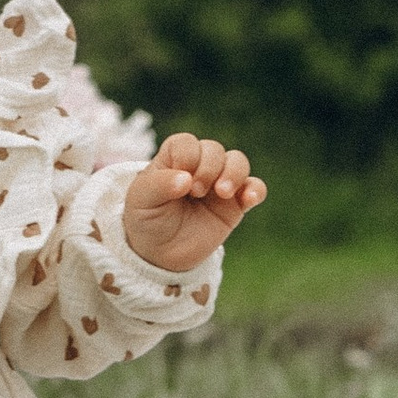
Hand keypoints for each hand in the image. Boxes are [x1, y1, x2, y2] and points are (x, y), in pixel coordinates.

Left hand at [122, 133, 266, 272]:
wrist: (161, 254)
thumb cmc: (147, 220)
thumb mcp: (141, 201)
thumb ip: (159, 185)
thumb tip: (186, 178)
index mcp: (173, 160)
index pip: (186, 143)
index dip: (187, 157)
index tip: (180, 182)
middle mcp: (198, 167)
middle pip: (214, 149)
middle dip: (208, 168)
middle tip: (196, 192)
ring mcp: (218, 184)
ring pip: (238, 161)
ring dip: (234, 173)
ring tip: (222, 193)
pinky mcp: (235, 205)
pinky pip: (254, 188)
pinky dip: (256, 189)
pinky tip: (249, 199)